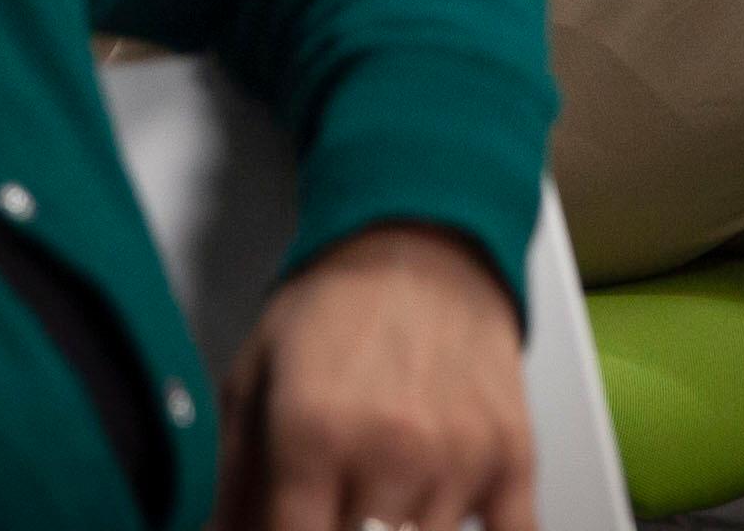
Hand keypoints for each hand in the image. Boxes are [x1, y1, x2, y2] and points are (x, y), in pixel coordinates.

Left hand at [218, 222, 535, 530]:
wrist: (422, 242)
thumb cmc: (334, 307)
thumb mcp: (253, 377)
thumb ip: (230, 478)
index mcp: (312, 434)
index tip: (283, 527)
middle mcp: (390, 452)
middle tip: (331, 505)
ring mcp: (458, 461)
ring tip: (377, 501)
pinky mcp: (512, 460)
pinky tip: (440, 520)